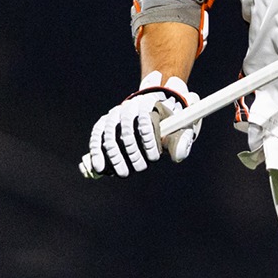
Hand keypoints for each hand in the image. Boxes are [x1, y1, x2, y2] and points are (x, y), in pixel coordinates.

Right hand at [79, 72, 200, 177]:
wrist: (150, 115)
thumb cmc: (165, 127)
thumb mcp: (178, 131)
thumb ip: (181, 142)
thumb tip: (177, 156)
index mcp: (149, 104)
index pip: (146, 119)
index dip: (149, 141)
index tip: (154, 159)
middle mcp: (129, 106)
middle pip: (127, 128)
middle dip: (133, 152)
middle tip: (139, 169)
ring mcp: (114, 114)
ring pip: (110, 134)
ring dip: (115, 157)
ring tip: (122, 173)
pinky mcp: (103, 123)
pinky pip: (96, 136)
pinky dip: (97, 152)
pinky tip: (99, 167)